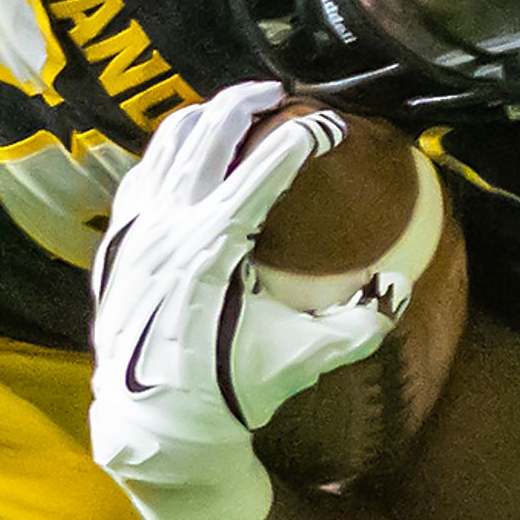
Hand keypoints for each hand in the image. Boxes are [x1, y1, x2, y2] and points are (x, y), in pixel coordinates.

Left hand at [89, 89, 399, 519]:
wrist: (153, 425)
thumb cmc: (229, 394)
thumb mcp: (301, 362)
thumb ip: (357, 325)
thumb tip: (401, 288)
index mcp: (215, 247)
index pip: (264, 169)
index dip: (303, 140)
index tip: (332, 127)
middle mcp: (171, 226)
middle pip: (209, 134)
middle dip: (245, 102)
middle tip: (279, 94)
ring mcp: (138, 230)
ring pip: (168, 144)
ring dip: (204, 119)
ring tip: (232, 110)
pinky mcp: (118, 243)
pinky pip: (142, 173)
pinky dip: (168, 152)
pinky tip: (186, 153)